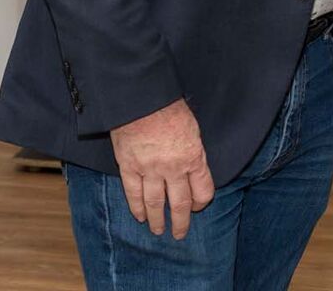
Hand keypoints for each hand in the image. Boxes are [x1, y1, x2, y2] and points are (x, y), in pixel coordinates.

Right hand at [109, 99, 215, 238]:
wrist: (142, 98)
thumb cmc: (169, 107)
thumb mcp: (193, 128)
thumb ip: (193, 151)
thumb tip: (192, 166)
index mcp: (193, 157)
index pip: (202, 190)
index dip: (201, 202)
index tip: (198, 206)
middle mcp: (174, 168)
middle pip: (180, 203)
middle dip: (181, 221)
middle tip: (180, 234)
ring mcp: (150, 169)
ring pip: (155, 203)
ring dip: (158, 220)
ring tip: (158, 230)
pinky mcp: (130, 166)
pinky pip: (133, 193)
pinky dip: (136, 207)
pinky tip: (140, 216)